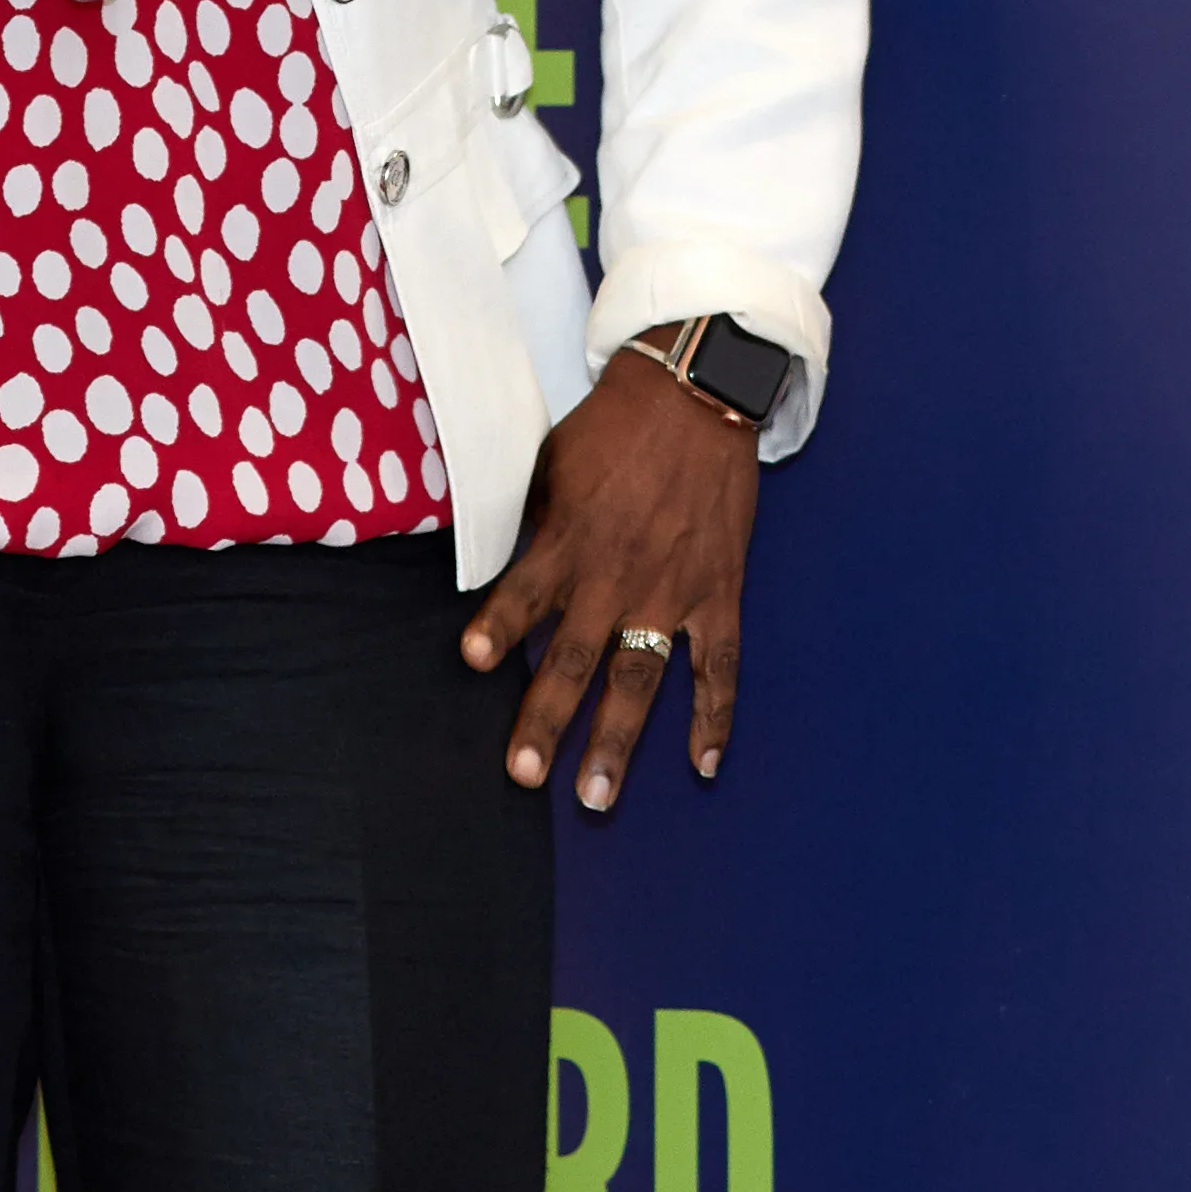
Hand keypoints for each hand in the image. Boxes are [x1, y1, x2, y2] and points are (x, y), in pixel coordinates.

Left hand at [460, 341, 760, 808]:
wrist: (697, 393)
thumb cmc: (616, 425)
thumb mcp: (554, 461)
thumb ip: (532, 519)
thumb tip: (503, 557)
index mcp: (572, 540)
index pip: (524, 593)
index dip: (498, 627)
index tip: (472, 662)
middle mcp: (618, 576)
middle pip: (577, 660)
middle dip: (548, 721)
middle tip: (524, 774)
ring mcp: (672, 592)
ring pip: (640, 681)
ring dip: (618, 743)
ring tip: (596, 797)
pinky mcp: (718, 593)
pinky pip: (718, 668)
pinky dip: (714, 718)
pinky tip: (703, 765)